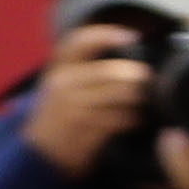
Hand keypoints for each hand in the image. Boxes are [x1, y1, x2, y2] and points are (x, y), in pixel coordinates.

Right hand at [20, 23, 151, 176]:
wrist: (40, 153)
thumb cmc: (59, 115)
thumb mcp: (63, 85)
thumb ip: (86, 70)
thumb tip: (125, 53)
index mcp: (58, 69)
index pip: (79, 42)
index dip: (105, 35)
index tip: (130, 35)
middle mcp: (63, 85)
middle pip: (107, 73)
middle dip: (134, 75)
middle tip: (148, 77)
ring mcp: (73, 110)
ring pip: (117, 97)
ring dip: (137, 98)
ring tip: (147, 99)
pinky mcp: (84, 132)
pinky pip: (117, 121)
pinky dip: (132, 119)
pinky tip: (138, 119)